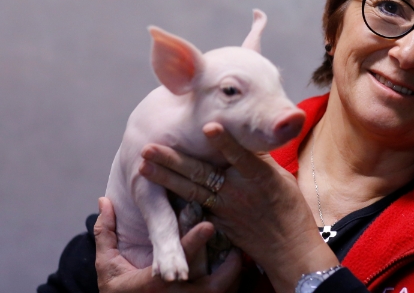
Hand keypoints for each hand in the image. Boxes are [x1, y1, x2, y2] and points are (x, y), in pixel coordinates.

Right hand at [94, 197, 240, 292]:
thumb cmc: (116, 290)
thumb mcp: (106, 264)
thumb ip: (106, 233)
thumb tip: (104, 200)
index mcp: (150, 284)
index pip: (176, 260)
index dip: (193, 243)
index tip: (208, 225)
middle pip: (210, 286)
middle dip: (227, 269)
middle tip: (237, 250)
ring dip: (233, 279)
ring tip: (240, 259)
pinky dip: (231, 288)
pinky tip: (237, 273)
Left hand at [139, 123, 338, 292]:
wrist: (288, 247)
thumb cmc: (289, 208)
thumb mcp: (280, 177)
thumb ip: (258, 159)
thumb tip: (243, 137)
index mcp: (259, 176)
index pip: (239, 155)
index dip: (224, 141)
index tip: (208, 126)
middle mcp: (238, 191)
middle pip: (201, 173)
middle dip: (173, 160)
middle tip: (148, 148)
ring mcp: (225, 208)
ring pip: (191, 190)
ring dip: (165, 178)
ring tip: (144, 166)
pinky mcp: (218, 222)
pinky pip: (195, 208)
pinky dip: (177, 197)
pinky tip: (157, 190)